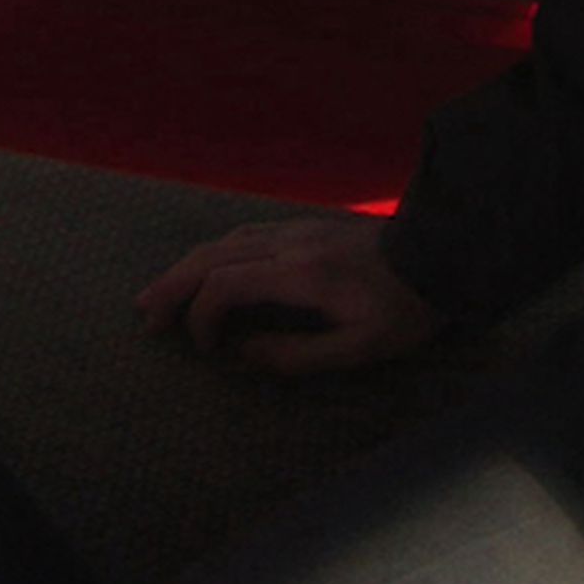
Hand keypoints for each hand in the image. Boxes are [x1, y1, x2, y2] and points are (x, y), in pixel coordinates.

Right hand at [133, 213, 438, 375]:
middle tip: (144, 315)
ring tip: (160, 293)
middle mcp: (288, 242)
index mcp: (299, 273)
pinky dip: (213, 253)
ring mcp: (295, 229)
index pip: (226, 284)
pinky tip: (205, 268)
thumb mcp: (359, 349)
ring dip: (187, 266)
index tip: (204, 350)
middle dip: (174, 285)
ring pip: (225, 241)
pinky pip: (244, 235)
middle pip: (213, 256)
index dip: (201, 316)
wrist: (439, 255)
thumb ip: (297, 355)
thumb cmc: (402, 310)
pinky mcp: (304, 227)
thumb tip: (242, 355)